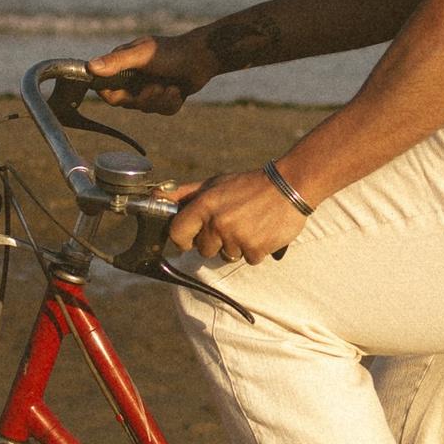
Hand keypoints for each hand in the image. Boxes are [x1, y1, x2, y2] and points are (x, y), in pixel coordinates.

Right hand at [83, 30, 217, 116]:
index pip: (105, 89)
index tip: (129, 92)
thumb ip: (117, 62)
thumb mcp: (142, 55)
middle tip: (158, 86)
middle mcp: (133, 78)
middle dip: (145, 97)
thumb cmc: (171, 52)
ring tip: (172, 85)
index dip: (114, 95)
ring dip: (161, 99)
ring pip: (146, 109)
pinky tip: (179, 90)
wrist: (203, 57)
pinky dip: (172, 102)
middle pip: (127, 103)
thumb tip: (90, 67)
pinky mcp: (164, 97)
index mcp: (122, 65)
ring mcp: (148, 88)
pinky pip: (162, 111)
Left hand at [169, 169, 305, 264]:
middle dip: (215, 241)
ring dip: (236, 245)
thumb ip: (184, 194)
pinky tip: (261, 231)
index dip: (183, 239)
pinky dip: (255, 249)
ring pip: (226, 256)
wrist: (289, 186)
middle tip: (232, 223)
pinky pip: (248, 259)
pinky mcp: (256, 248)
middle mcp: (218, 222)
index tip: (193, 237)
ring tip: (249, 224)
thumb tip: (154, 196)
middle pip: (203, 250)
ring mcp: (237, 237)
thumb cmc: (248, 185)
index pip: (177, 234)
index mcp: (205, 205)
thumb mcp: (214, 183)